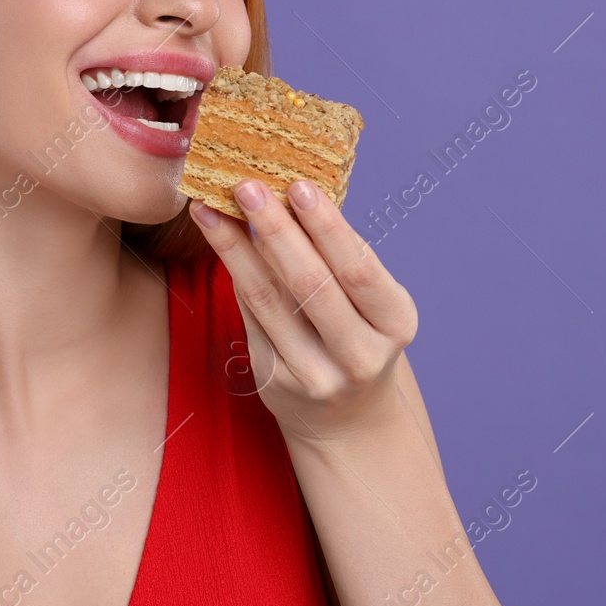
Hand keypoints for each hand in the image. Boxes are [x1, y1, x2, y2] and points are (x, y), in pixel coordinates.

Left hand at [188, 178, 418, 448]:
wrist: (347, 420)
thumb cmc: (359, 335)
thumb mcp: (371, 304)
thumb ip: (339, 257)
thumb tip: (291, 190)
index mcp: (395, 323)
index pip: (357, 269)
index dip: (327, 228)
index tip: (298, 185)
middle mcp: (359, 355)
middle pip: (309, 284)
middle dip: (274, 230)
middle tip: (245, 186)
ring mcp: (314, 374)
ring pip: (267, 300)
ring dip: (234, 247)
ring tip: (210, 206)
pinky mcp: (274, 382)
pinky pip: (250, 317)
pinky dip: (234, 273)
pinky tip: (217, 239)